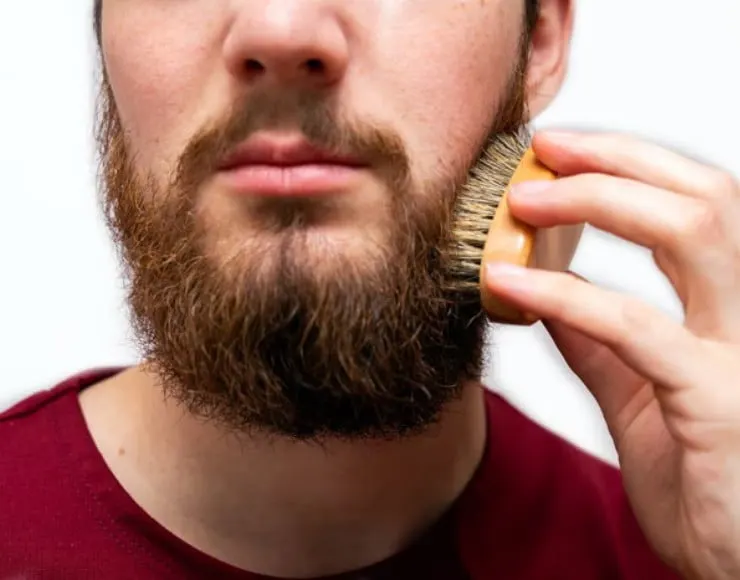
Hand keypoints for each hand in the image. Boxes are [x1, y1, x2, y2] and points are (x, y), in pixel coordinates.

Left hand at [484, 130, 739, 579]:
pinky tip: (506, 280)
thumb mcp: (640, 401)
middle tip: (543, 149)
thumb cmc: (701, 483)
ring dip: (599, 200)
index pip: (698, 207)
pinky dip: (565, 294)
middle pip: (705, 196)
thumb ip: (601, 347)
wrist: (736, 567)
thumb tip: (551, 294)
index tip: (561, 153)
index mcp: (733, 313)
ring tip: (524, 198)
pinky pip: (636, 326)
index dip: (631, 166)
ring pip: (692, 232)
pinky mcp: (719, 401)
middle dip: (619, 159)